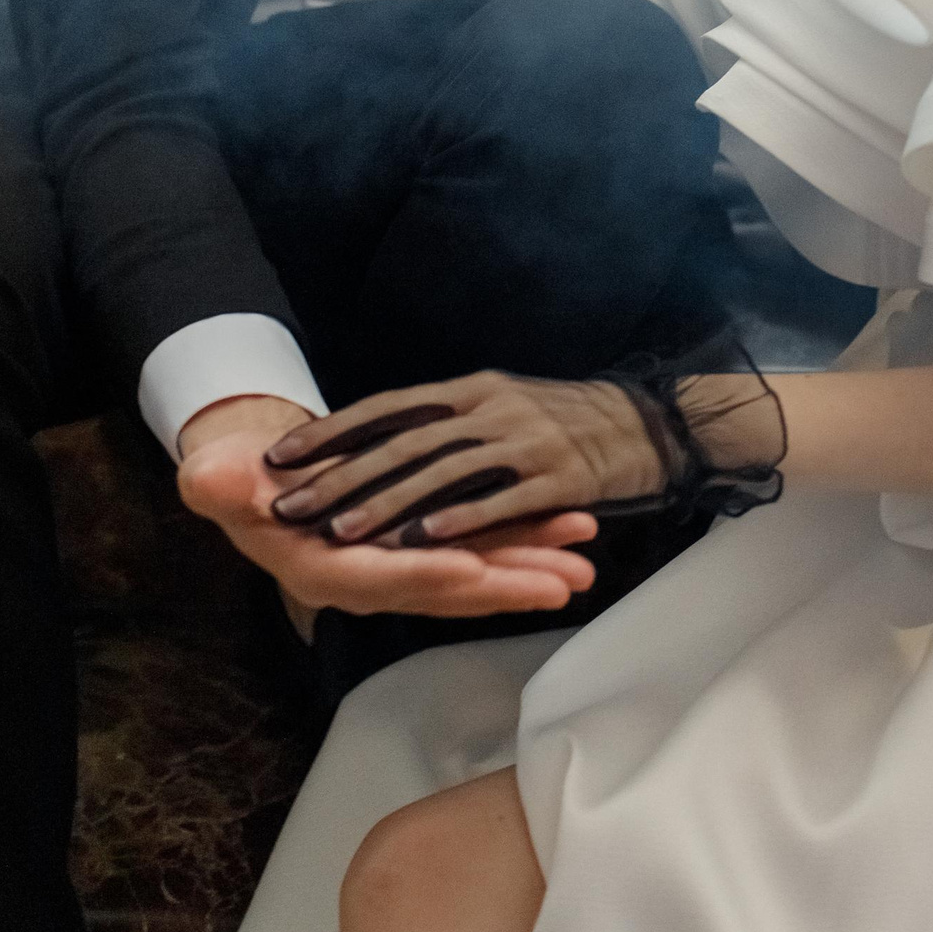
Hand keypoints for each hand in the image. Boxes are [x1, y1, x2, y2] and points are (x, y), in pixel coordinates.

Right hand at [178, 408, 597, 617]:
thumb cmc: (236, 478)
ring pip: (473, 569)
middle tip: (564, 584)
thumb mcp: (218, 478)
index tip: (475, 575)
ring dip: (528, 565)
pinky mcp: (423, 540)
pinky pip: (478, 542)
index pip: (383, 577)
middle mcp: (371, 577)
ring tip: (583, 561)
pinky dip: (521, 537)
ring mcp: (402, 562)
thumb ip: (220, 485)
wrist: (257, 475)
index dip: (428, 576)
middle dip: (506, 585)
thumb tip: (214, 479)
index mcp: (323, 568)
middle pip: (446, 587)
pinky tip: (566, 531)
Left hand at [262, 370, 668, 549]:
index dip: (333, 433)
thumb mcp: (503, 403)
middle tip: (291, 507)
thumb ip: (451, 421)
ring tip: (341, 532)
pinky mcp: (559, 478)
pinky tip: (424, 541)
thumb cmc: (567, 421)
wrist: (652, 424)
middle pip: (404, 444)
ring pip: (443, 473)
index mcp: (471, 391)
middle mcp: (491, 409)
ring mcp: (526, 442)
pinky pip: (501, 502)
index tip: (280, 458)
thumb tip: (388, 437)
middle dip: (341, 478)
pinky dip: (460, 522)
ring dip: (388, 503)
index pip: (387, 408)